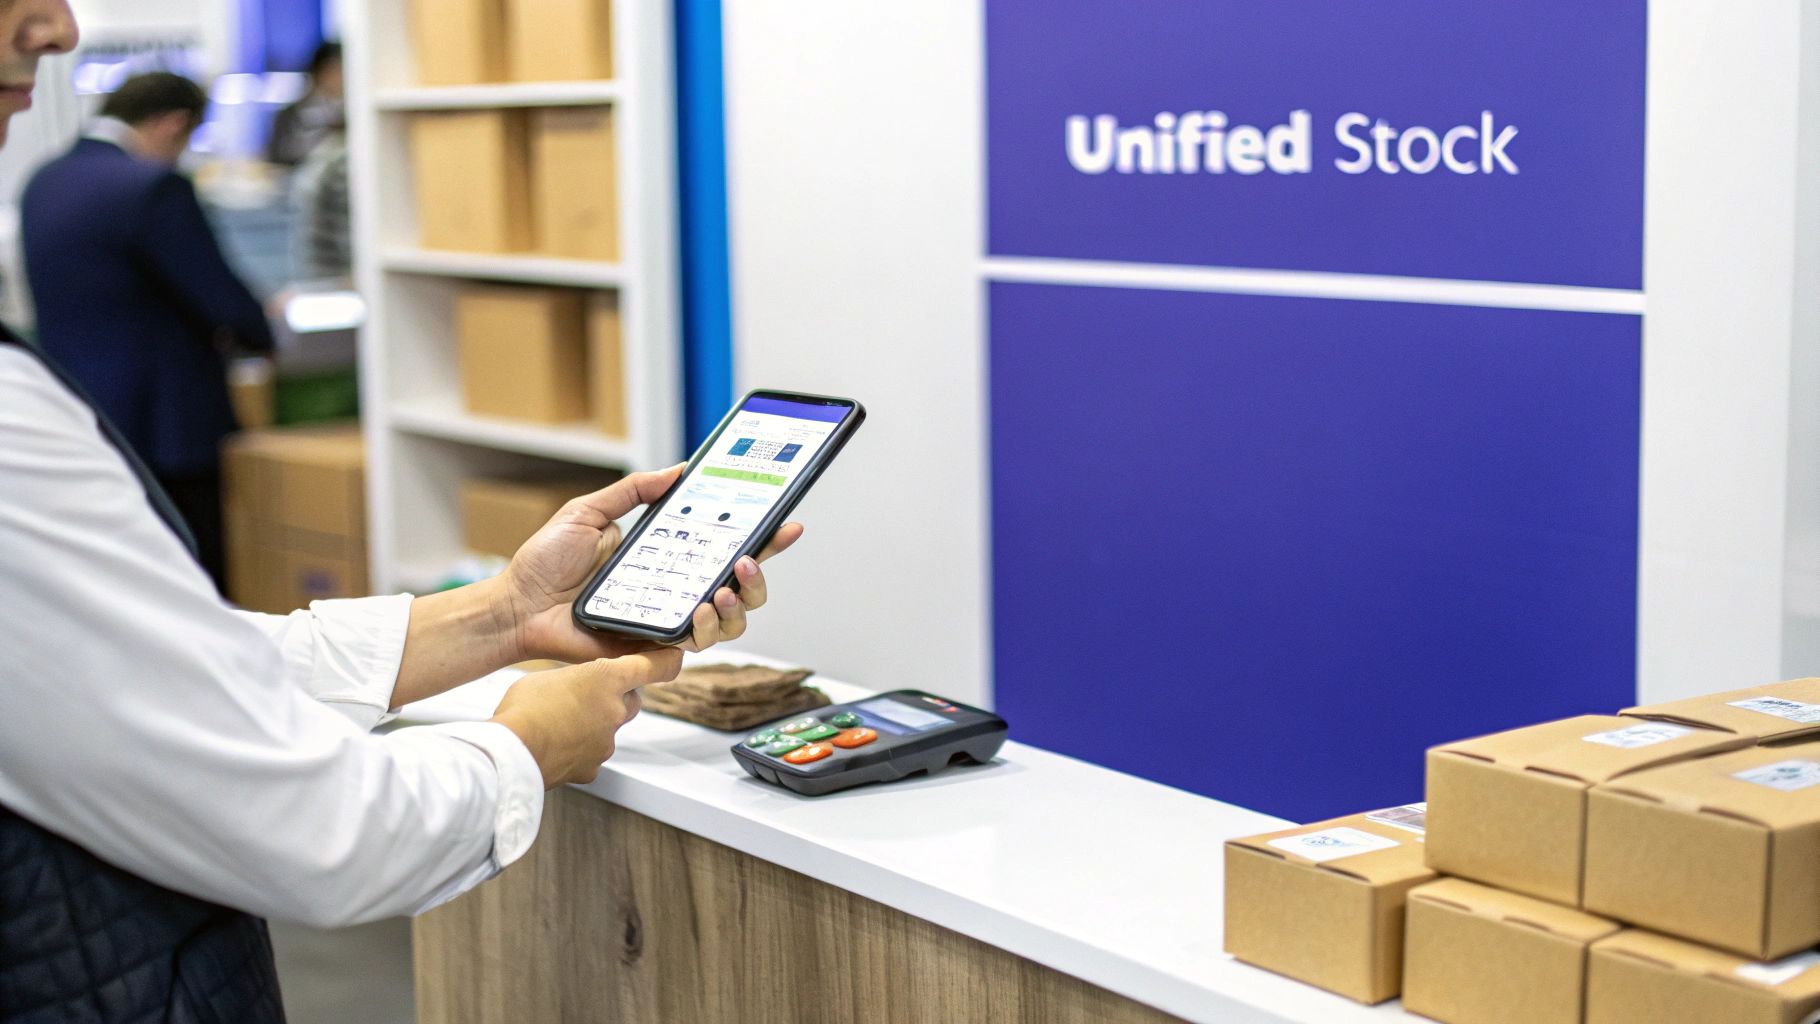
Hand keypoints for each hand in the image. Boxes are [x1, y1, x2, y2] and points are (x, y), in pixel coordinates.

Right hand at [490, 650, 682, 786]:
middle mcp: (614, 710)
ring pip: (608, 730)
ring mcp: (606, 742)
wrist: (509, 754)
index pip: (651, 666)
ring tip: (559, 723)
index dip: (666, 660)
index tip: (674, 657)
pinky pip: (592, 755)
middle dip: (615, 698)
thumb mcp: (546, 677)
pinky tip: (556, 746)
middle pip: (630, 701)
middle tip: (587, 694)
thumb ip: (571, 680)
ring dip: (592, 725)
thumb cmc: (522, 708)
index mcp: (605, 679)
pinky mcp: (593, 767)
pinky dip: (579, 751)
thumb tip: (571, 689)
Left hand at [497, 465, 804, 662]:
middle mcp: (676, 589)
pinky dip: (706, 628)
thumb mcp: (589, 510)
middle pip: (743, 589)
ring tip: (723, 590)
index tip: (786, 523)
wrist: (517, 604)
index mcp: (668, 555)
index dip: (763, 538)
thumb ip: (634, 490)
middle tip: (747, 559)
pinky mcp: (652, 646)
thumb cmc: (545, 562)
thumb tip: (678, 470)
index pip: (726, 546)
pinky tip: (700, 612)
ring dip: (738, 605)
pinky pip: (695, 644)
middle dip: (759, 576)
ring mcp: (668, 619)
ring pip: (731, 622)